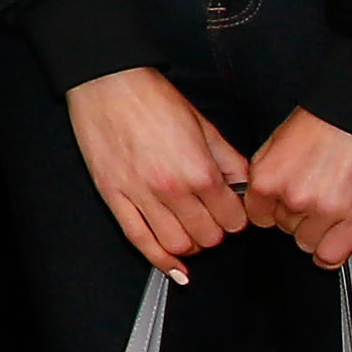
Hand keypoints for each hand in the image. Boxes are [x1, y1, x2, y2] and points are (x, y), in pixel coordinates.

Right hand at [68, 66, 251, 282]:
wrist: (107, 83)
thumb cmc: (151, 98)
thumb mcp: (204, 125)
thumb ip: (229, 160)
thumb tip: (244, 185)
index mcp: (200, 170)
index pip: (234, 219)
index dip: (237, 218)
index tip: (232, 212)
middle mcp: (173, 189)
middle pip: (208, 237)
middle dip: (216, 232)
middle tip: (212, 219)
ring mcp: (141, 195)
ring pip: (177, 244)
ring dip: (190, 245)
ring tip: (191, 231)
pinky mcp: (114, 196)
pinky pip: (139, 240)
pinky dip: (160, 261)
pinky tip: (173, 268)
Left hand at [242, 107, 351, 268]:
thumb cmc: (324, 121)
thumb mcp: (276, 142)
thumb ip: (266, 172)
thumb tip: (258, 194)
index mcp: (267, 177)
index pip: (257, 215)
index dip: (270, 211)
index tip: (280, 208)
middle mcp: (292, 198)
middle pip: (283, 228)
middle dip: (295, 216)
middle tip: (312, 198)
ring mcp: (325, 210)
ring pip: (306, 242)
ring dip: (315, 231)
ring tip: (328, 209)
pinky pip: (331, 255)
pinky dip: (328, 254)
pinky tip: (331, 243)